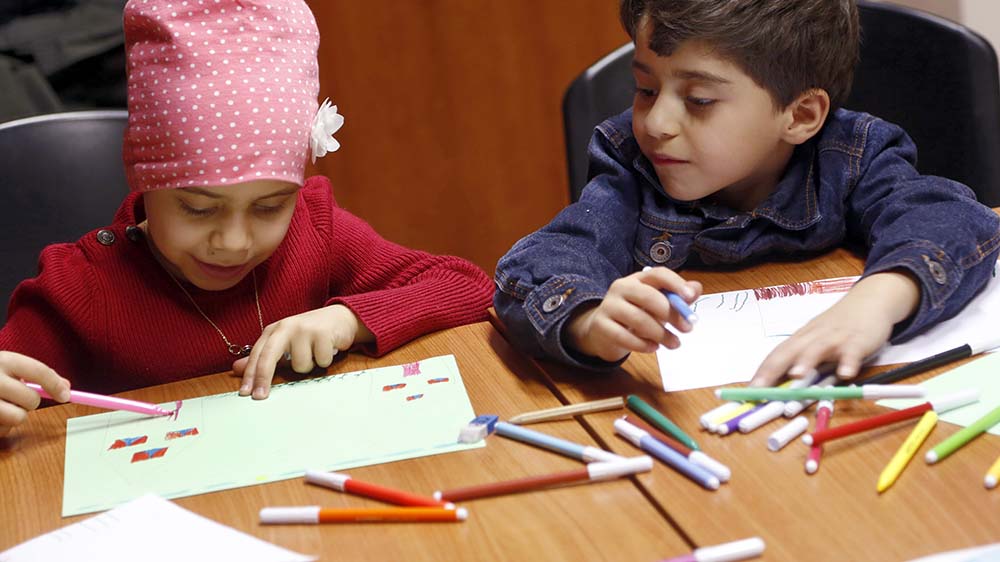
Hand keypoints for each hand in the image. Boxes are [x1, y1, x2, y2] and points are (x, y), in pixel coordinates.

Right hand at [0, 351, 69, 436]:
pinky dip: (0, 427)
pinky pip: (2, 431)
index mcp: (1, 360)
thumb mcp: (5, 365)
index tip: (66, 395)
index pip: (38, 370)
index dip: (55, 384)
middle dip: (29, 402)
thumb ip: (34, 374)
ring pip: (18, 418)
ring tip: (0, 407)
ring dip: (14, 416)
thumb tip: (66, 387)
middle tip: (15, 397)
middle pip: (31, 400)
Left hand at [233, 305, 372, 399]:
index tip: (245, 392)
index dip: (250, 374)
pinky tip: (327, 349)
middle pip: (269, 356)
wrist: (341, 318)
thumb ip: (263, 357)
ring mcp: (304, 329)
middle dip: (263, 378)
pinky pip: (319, 362)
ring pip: (299, 365)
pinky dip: (324, 361)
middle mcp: (286, 327)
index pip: (257, 353)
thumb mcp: (284, 345)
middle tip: (259, 396)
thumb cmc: (311, 334)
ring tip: (314, 354)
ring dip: (309, 365)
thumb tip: (237, 368)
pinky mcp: (322, 333)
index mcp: (274, 330)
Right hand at [564, 267, 700, 361]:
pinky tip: (654, 348)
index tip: (690, 298)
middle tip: (687, 329)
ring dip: (661, 334)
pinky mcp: (601, 325)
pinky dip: (643, 345)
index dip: (675, 283)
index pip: (657, 274)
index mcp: (638, 279)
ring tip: (674, 343)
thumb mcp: (657, 305)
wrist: (602, 331)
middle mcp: (621, 287)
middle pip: (649, 297)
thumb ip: (676, 297)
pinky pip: (624, 336)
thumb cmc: (635, 315)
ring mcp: (609, 305)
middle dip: (671, 314)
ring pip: (638, 319)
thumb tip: (696, 288)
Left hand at [750, 271, 920, 386]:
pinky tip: (845, 374)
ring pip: (817, 348)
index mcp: (801, 340)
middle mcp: (813, 337)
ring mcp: (835, 338)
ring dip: (806, 361)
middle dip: (773, 369)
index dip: (762, 372)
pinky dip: (848, 362)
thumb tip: (784, 387)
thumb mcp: (817, 342)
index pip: (776, 356)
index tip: (748, 390)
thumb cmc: (838, 326)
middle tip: (760, 388)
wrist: (869, 300)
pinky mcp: (858, 340)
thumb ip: (803, 362)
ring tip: (796, 375)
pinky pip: (852, 351)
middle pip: (789, 351)